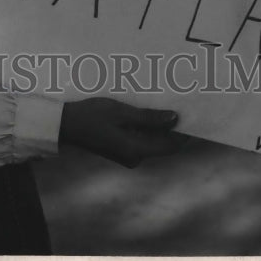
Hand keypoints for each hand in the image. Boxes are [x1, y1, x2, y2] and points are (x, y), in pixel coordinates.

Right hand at [59, 97, 190, 167]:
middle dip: (172, 126)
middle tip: (181, 104)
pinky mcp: (121, 149)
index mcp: (136, 151)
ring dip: (159, 125)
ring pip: (152, 140)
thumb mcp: (122, 112)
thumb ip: (149, 118)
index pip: (171, 146)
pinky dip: (147, 127)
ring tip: (165, 103)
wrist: (66, 125)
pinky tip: (146, 110)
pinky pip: (141, 139)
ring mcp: (128, 154)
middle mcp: (135, 157)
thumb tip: (175, 119)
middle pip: (163, 143)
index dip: (185, 133)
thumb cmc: (92, 116)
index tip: (195, 116)